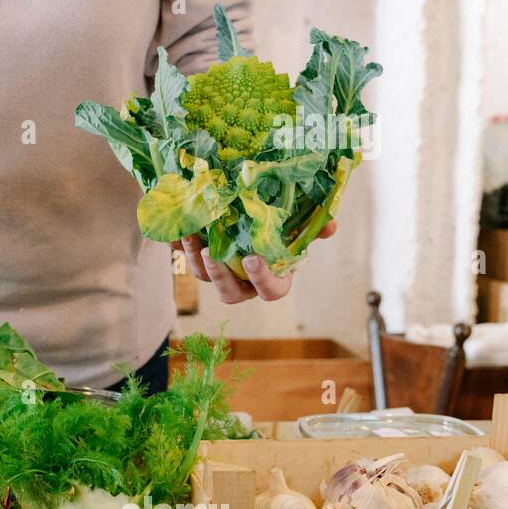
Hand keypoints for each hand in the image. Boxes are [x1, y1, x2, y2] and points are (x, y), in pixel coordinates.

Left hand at [171, 221, 336, 304]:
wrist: (245, 215)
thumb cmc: (279, 230)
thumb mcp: (298, 228)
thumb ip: (314, 228)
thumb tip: (332, 225)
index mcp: (272, 278)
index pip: (271, 291)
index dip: (262, 279)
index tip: (253, 258)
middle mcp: (243, 282)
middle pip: (230, 293)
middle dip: (219, 276)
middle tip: (211, 253)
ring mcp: (219, 273)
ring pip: (204, 277)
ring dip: (195, 259)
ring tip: (191, 236)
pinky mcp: (198, 259)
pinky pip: (184, 258)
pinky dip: (178, 245)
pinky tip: (176, 228)